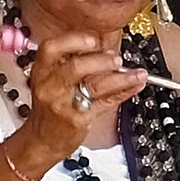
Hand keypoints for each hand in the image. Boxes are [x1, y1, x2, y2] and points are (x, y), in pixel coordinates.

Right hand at [15, 32, 146, 168]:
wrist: (42, 141)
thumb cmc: (51, 108)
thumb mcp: (55, 83)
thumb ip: (78, 65)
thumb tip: (108, 52)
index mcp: (42, 71)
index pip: (52, 48)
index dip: (74, 40)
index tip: (94, 39)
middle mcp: (49, 86)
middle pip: (75, 67)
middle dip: (100, 60)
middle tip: (117, 59)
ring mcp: (63, 104)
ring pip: (94, 86)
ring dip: (120, 78)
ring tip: (137, 73)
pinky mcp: (77, 120)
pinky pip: (105, 103)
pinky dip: (124, 93)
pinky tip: (135, 86)